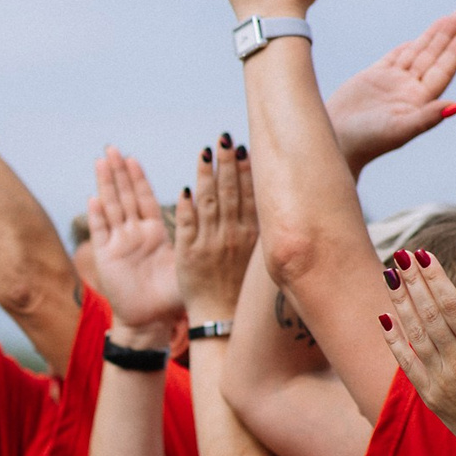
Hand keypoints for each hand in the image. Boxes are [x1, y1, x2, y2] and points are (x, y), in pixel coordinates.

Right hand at [83, 148, 182, 332]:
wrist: (151, 321)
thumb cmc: (172, 296)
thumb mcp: (188, 262)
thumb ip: (196, 239)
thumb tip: (214, 217)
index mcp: (153, 233)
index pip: (144, 199)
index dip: (137, 178)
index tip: (132, 157)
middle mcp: (133, 234)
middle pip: (124, 196)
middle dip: (117, 172)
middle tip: (111, 148)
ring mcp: (118, 244)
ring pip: (111, 208)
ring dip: (105, 185)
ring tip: (100, 162)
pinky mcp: (106, 259)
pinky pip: (100, 233)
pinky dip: (97, 216)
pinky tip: (93, 199)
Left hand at [174, 138, 260, 323]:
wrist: (222, 318)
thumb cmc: (242, 285)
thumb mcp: (258, 254)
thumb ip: (259, 225)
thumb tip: (269, 197)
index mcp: (252, 235)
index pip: (250, 195)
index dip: (247, 170)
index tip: (245, 146)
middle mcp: (233, 236)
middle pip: (230, 192)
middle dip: (227, 163)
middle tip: (224, 137)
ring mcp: (210, 244)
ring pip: (208, 203)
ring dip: (206, 176)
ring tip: (205, 151)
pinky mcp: (188, 254)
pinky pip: (187, 225)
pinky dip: (187, 206)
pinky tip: (187, 188)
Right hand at [324, 8, 455, 169]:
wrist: (336, 143)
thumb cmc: (367, 141)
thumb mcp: (400, 129)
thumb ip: (429, 116)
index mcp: (420, 98)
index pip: (445, 66)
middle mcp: (410, 88)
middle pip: (436, 53)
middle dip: (451, 30)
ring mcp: (392, 82)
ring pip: (418, 51)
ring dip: (434, 33)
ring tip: (450, 16)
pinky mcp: (372, 78)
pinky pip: (395, 57)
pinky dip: (407, 46)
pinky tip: (417, 39)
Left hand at [381, 250, 455, 455]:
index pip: (450, 306)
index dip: (434, 278)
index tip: (423, 255)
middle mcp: (455, 365)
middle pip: (427, 315)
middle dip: (413, 282)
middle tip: (401, 255)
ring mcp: (438, 382)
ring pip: (413, 334)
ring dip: (400, 303)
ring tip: (390, 275)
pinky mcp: (429, 397)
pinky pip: (405, 363)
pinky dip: (394, 340)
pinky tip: (385, 319)